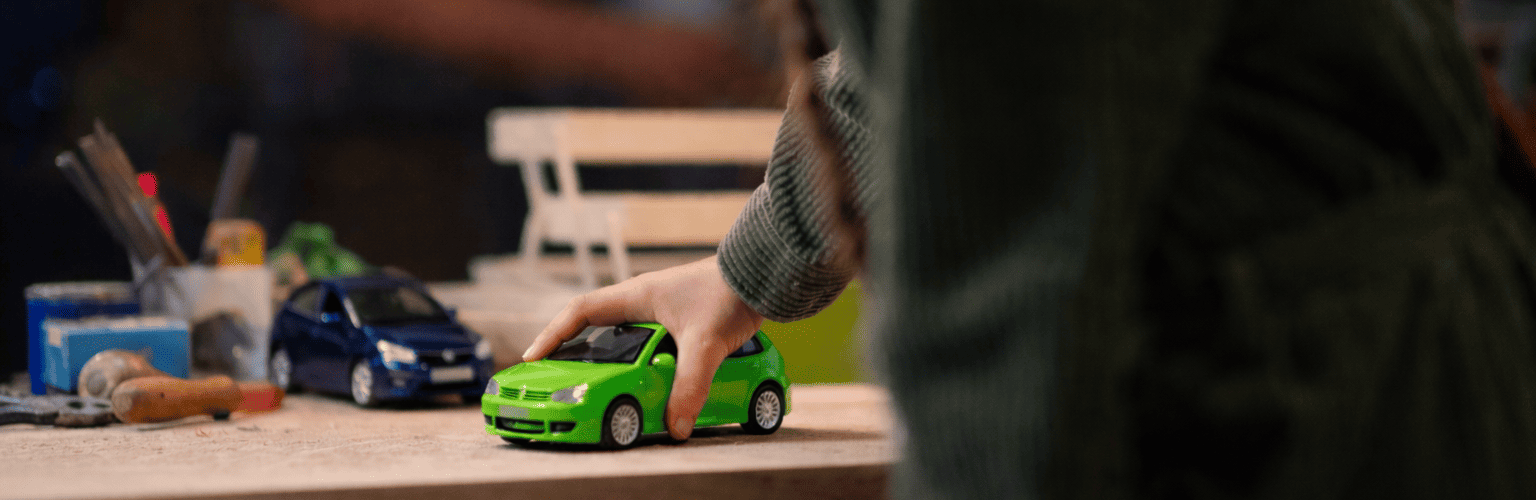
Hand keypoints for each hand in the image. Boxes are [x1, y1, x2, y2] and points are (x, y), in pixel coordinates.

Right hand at [521, 256, 764, 439]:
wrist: (765, 272)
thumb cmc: (730, 293)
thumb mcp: (706, 343)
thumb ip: (690, 384)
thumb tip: (675, 427)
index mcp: (637, 296)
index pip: (580, 312)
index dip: (553, 334)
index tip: (533, 358)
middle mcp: (645, 301)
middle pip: (596, 326)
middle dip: (574, 350)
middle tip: (558, 377)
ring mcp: (664, 309)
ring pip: (623, 334)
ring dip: (608, 356)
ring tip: (594, 383)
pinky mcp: (683, 320)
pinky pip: (648, 341)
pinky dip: (638, 360)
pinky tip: (642, 378)